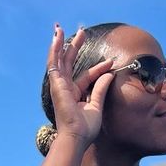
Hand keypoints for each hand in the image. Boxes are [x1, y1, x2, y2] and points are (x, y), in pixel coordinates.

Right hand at [47, 23, 116, 145]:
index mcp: (74, 95)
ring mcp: (59, 86)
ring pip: (59, 60)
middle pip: (69, 63)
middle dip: (74, 47)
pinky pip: (54, 63)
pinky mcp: (56, 84)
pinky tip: (57, 37)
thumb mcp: (97, 106)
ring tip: (60, 28)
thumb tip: (109, 74)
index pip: (87, 76)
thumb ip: (101, 89)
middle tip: (82, 32)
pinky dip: (55, 49)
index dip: (99, 68)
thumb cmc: (85, 129)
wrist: (76, 137)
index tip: (110, 62)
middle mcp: (65, 89)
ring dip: (60, 43)